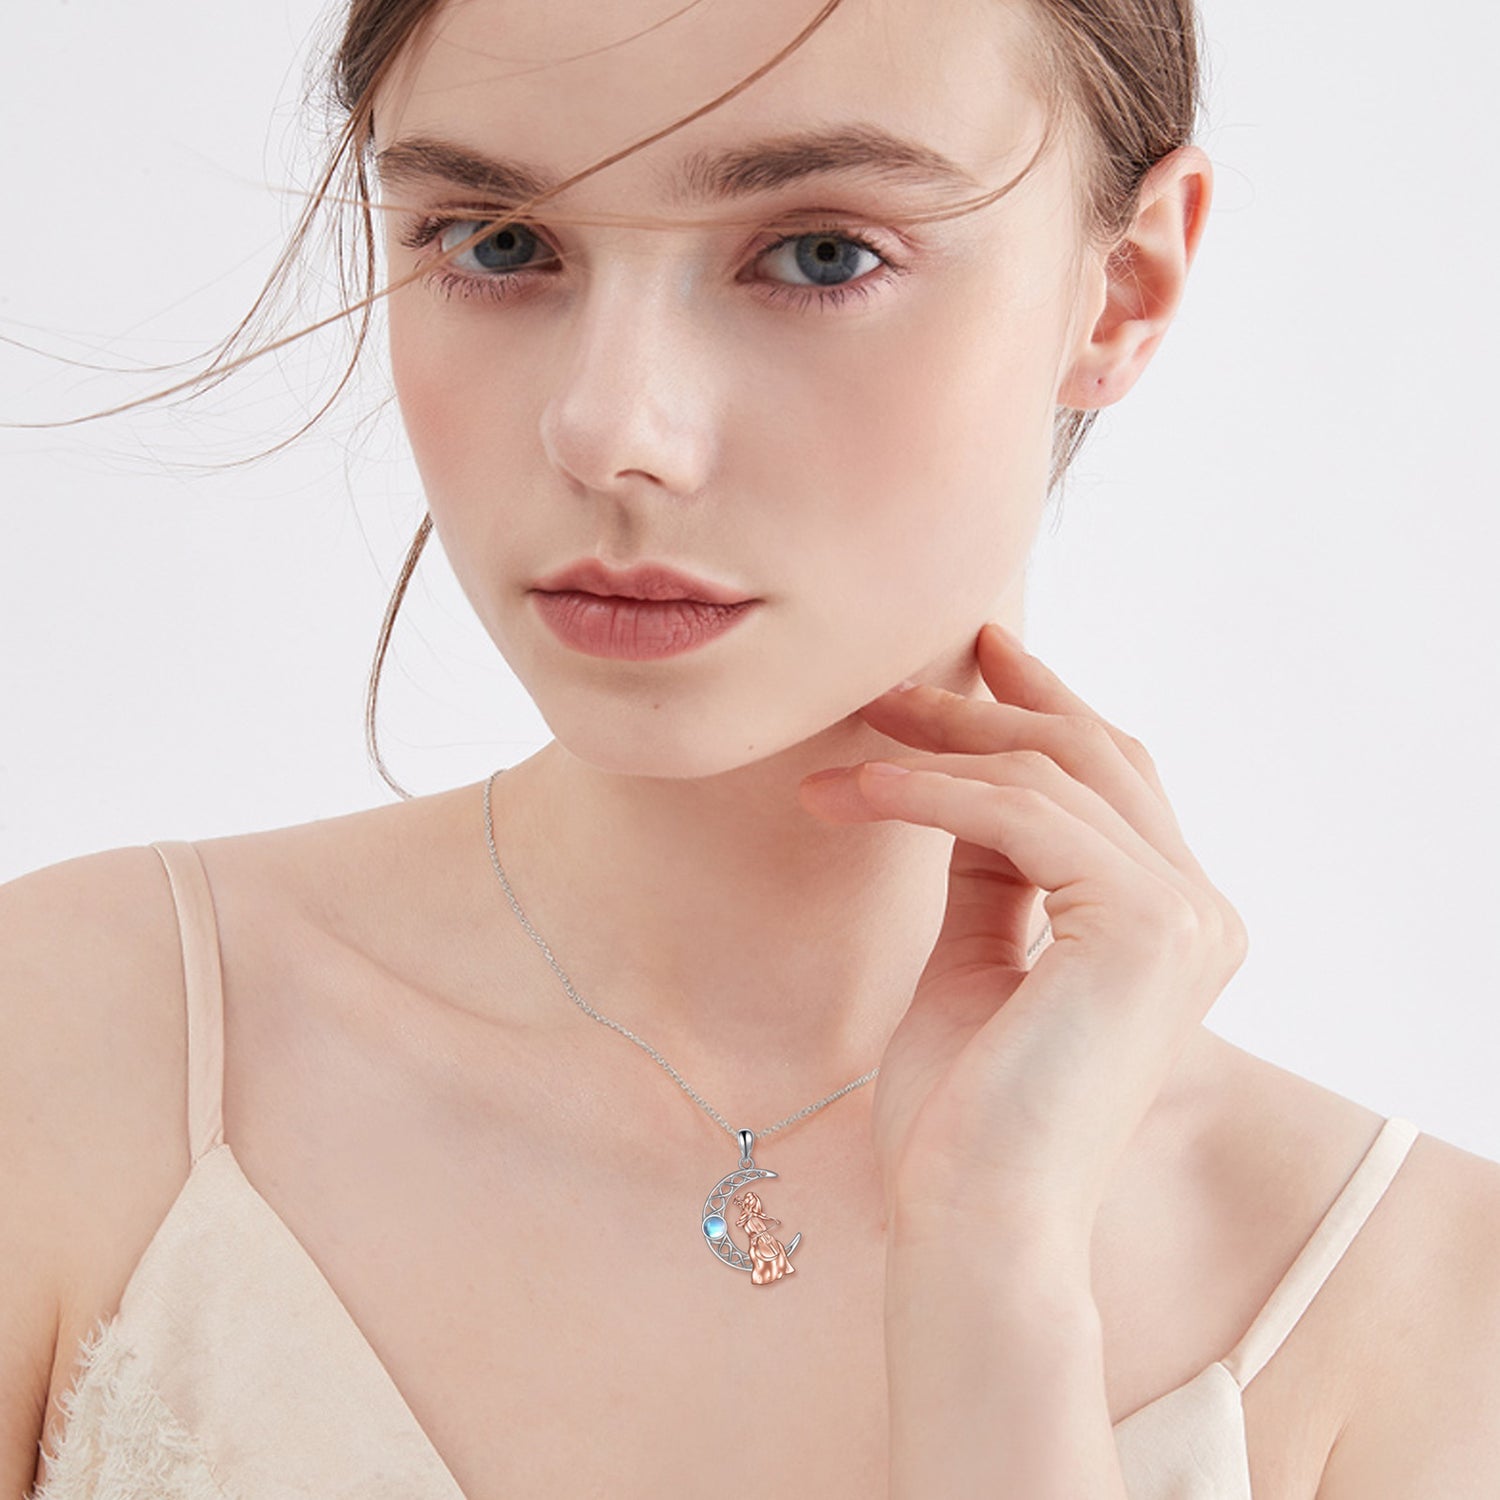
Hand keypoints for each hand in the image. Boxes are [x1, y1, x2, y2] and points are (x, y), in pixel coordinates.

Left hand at [798, 622, 1248, 1247]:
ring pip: (1053, 776)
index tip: (979, 656)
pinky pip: (1020, 816)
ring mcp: (1186, 917)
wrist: (975, 1222)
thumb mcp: (979, 958)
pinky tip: (856, 792)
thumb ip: (992, 870)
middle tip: (891, 684)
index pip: (1113, 780)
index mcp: (1173, 922)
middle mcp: (1201, 911)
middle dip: (987, 709)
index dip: (1046, 708)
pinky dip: (929, 793)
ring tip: (844, 753)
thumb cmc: (967, 1114)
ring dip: (934, 751)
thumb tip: (959, 782)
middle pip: (1093, 758)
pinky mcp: (1145, 926)